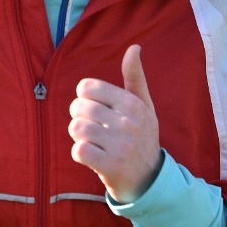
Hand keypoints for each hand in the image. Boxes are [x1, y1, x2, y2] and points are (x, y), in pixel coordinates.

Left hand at [68, 44, 163, 202]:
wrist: (149, 179)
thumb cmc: (142, 136)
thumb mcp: (144, 105)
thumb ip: (135, 77)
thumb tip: (134, 47)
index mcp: (132, 103)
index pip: (87, 87)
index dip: (84, 97)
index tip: (94, 108)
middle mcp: (128, 122)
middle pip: (79, 107)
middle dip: (78, 117)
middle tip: (90, 127)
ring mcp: (120, 145)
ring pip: (76, 128)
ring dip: (78, 136)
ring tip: (90, 141)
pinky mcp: (111, 166)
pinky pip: (79, 151)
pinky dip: (79, 153)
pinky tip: (91, 156)